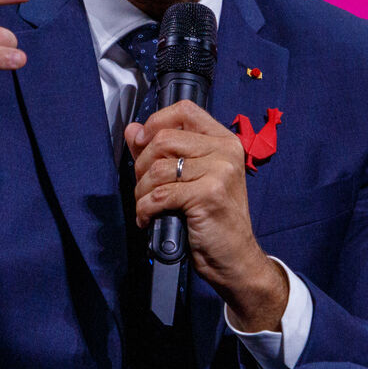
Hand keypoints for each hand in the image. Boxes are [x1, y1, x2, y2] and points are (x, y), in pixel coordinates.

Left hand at [127, 101, 287, 331]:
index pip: (184, 110)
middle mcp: (225, 151)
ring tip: (146, 206)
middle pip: (164, 139)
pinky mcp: (209, 195)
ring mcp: (220, 172)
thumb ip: (161, 152)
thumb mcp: (189, 179)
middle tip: (143, 188)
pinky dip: (145, 209)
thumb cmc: (213, 219)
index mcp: (224, 141)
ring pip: (158, 168)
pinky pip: (160, 194)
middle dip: (142, 166)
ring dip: (141, 191)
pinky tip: (148, 218)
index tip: (141, 142)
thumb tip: (133, 130)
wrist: (234, 258)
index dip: (156, 122)